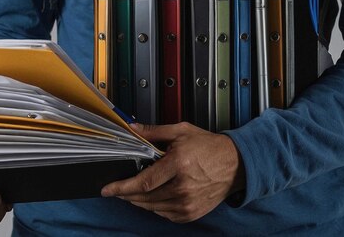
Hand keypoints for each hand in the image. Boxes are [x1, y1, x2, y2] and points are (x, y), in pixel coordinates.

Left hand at [101, 122, 244, 222]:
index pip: (142, 182)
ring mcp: (188, 203)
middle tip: (117, 188)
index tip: (107, 189)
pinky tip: (153, 196)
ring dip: (139, 201)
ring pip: (152, 207)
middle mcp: (183, 187)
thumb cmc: (210, 147)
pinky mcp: (191, 213)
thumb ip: (154, 132)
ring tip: (134, 191)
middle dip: (127, 194)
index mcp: (178, 164)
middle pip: (144, 197)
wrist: (235, 164)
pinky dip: (155, 207)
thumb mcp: (181, 131)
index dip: (121, 187)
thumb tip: (133, 129)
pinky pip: (164, 214)